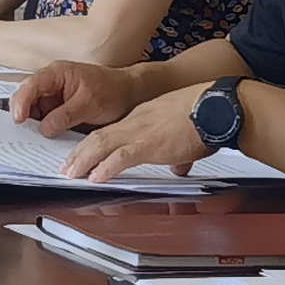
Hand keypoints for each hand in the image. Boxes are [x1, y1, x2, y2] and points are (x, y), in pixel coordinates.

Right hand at [11, 59, 145, 131]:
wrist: (130, 95)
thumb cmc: (113, 91)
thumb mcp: (89, 104)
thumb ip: (65, 116)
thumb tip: (44, 128)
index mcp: (57, 73)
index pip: (31, 85)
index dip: (21, 102)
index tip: (19, 119)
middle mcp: (52, 82)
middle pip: (27, 97)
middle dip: (24, 115)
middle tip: (24, 133)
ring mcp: (54, 95)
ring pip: (34, 110)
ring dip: (34, 124)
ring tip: (34, 139)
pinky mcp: (58, 108)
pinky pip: (45, 118)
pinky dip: (43, 128)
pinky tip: (46, 138)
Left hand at [59, 91, 213, 181]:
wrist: (217, 107)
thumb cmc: (206, 116)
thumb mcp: (184, 133)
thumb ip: (177, 150)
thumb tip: (180, 167)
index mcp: (143, 117)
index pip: (111, 131)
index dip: (94, 144)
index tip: (84, 155)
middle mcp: (136, 122)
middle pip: (98, 136)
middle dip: (80, 153)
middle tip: (67, 167)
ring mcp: (140, 133)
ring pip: (101, 144)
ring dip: (83, 160)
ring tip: (71, 173)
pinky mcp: (149, 145)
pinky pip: (120, 158)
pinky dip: (105, 167)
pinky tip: (95, 177)